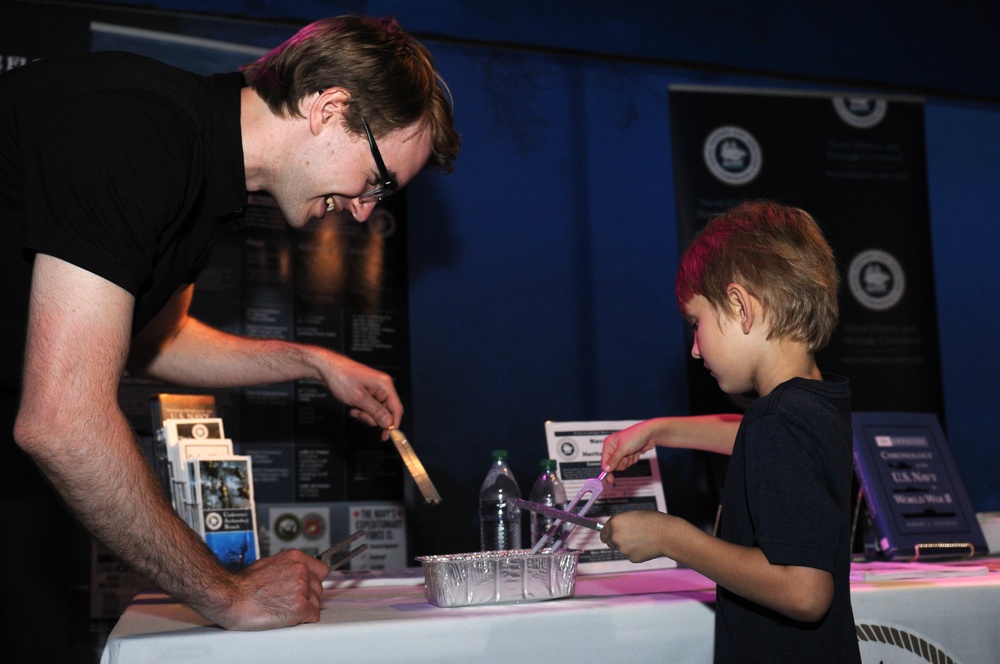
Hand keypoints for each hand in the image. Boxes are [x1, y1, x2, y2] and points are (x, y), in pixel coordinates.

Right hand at [203, 549, 330, 630]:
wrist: (231, 598)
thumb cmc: (243, 585)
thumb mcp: (269, 564)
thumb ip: (288, 567)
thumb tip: (294, 573)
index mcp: (295, 558)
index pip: (321, 569)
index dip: (314, 581)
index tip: (310, 587)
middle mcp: (301, 571)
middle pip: (318, 587)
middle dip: (308, 596)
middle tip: (290, 601)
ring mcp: (301, 589)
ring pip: (316, 602)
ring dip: (305, 608)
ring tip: (285, 609)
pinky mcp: (300, 607)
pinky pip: (314, 616)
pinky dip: (305, 619)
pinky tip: (290, 618)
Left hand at [315, 350, 402, 436]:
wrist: (327, 368)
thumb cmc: (341, 377)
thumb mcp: (359, 398)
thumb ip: (375, 412)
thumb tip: (389, 424)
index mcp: (385, 385)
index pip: (397, 408)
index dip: (393, 424)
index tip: (386, 436)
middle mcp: (382, 387)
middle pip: (386, 412)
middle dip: (373, 418)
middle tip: (360, 415)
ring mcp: (375, 390)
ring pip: (377, 412)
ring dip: (365, 415)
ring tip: (354, 410)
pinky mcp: (368, 393)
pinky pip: (370, 408)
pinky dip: (362, 411)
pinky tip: (353, 407)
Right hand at [600, 420, 661, 475]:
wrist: (651, 434)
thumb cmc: (635, 436)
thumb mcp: (623, 448)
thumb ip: (614, 460)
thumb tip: (605, 469)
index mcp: (609, 444)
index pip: (604, 461)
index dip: (607, 471)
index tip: (610, 480)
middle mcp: (614, 448)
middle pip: (614, 465)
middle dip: (622, 462)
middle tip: (627, 456)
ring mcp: (622, 451)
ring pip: (622, 465)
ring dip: (629, 461)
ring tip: (632, 452)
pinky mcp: (629, 454)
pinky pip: (629, 463)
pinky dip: (633, 459)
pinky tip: (636, 452)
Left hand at [600, 511, 671, 562]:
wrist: (666, 534)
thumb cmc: (653, 521)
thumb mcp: (633, 515)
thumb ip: (622, 523)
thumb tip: (616, 529)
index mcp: (614, 522)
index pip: (603, 532)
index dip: (608, 534)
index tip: (609, 536)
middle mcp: (615, 536)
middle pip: (610, 542)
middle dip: (616, 541)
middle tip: (629, 538)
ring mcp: (622, 549)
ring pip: (622, 549)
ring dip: (628, 546)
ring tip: (643, 539)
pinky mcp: (631, 558)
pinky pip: (631, 555)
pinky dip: (636, 552)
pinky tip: (646, 546)